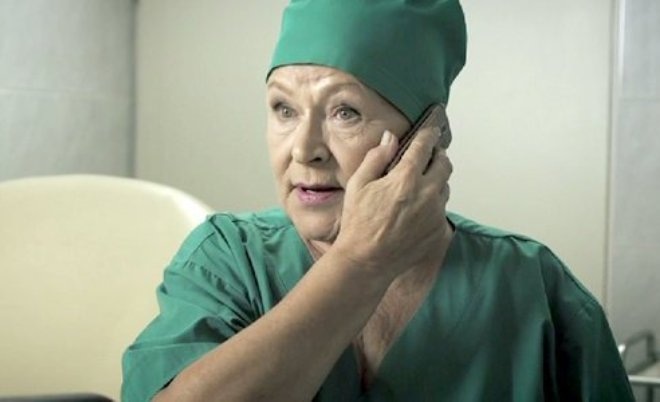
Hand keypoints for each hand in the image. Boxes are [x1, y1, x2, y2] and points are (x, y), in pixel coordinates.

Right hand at [332, 125, 452, 281]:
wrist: (367, 261)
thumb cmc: (358, 223)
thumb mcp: (359, 184)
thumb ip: (376, 157)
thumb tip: (390, 138)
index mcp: (406, 178)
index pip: (424, 146)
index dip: (430, 132)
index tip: (434, 125)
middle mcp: (427, 193)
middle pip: (444, 164)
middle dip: (438, 155)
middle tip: (428, 155)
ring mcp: (435, 213)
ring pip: (444, 186)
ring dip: (436, 180)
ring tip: (419, 185)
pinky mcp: (438, 230)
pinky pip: (441, 208)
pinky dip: (433, 203)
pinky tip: (416, 209)